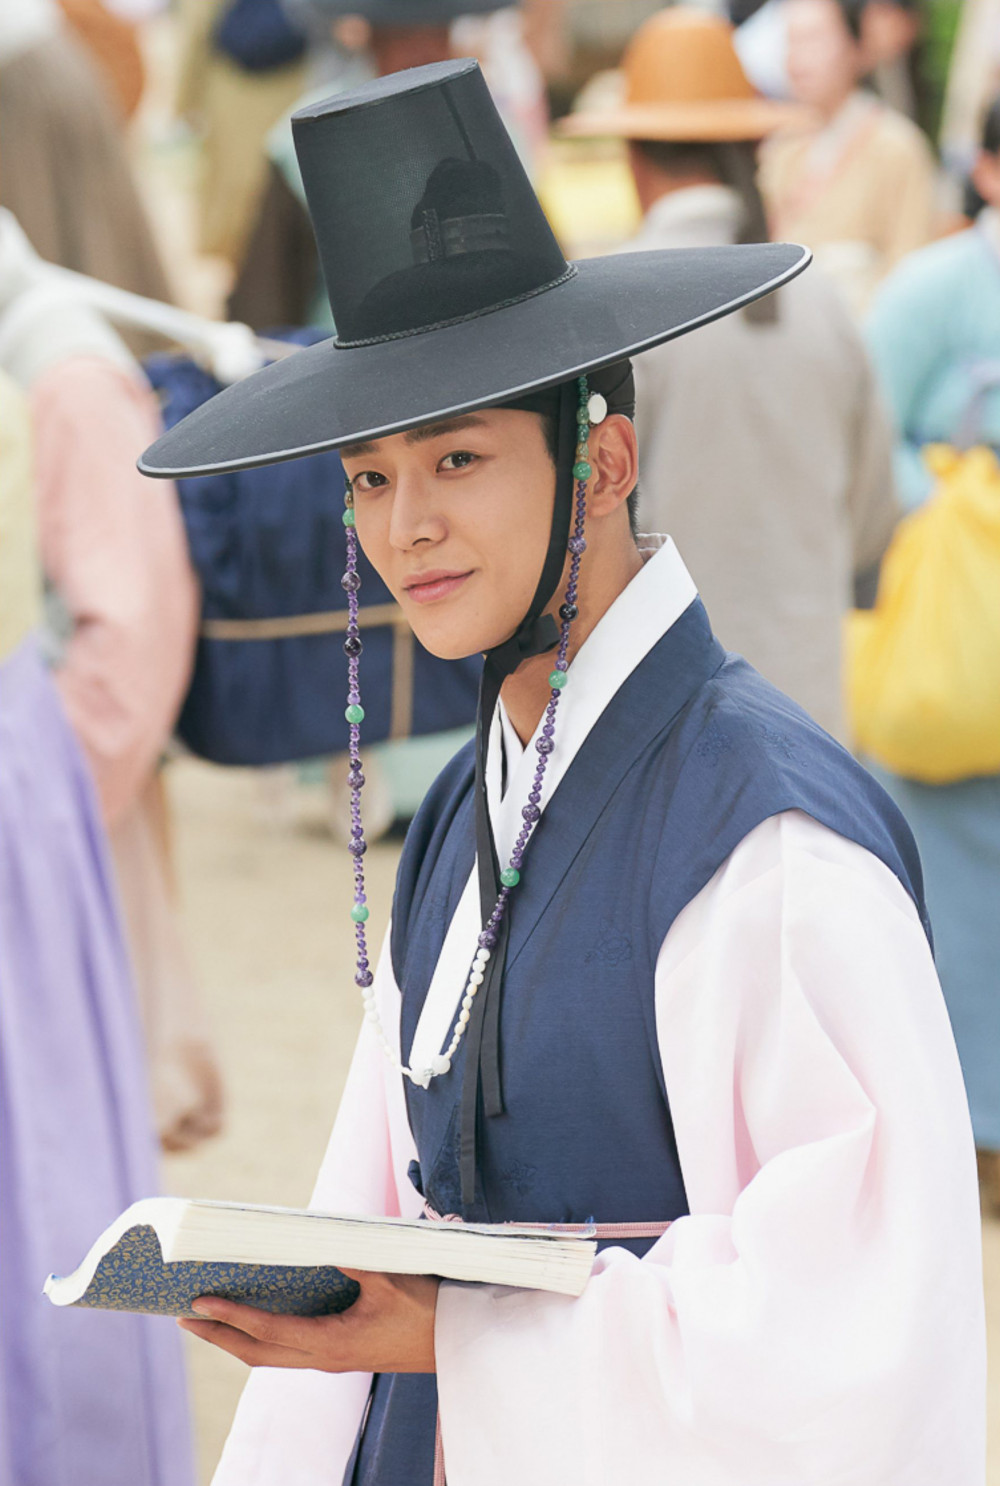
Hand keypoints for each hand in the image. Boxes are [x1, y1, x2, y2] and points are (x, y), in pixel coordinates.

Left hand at [177, 1270, 438, 1373]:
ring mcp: (330, 1360)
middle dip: (218, 1336)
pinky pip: (288, 1351)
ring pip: (270, 1357)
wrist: (454, 1342)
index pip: (269, 1331)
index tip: (200, 1304)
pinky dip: (261, 1338)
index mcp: (332, 1342)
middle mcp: (324, 1357)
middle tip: (183, 1318)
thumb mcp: (389, 1277)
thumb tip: (318, 1238)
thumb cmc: (425, 1308)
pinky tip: (253, 1322)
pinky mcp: (338, 1355)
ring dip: (234, 1341)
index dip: (232, 1317)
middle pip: (257, 1353)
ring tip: (206, 1322)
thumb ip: (352, 1258)